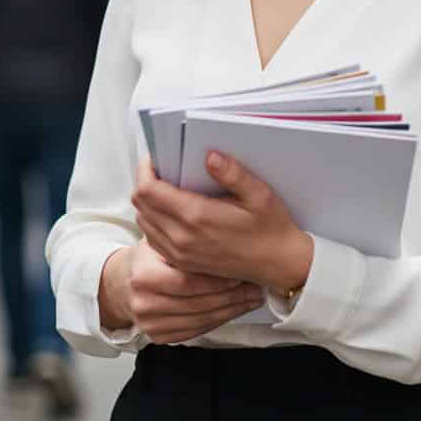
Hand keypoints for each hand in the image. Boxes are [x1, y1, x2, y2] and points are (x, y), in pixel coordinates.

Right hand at [98, 239, 264, 344]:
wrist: (124, 283)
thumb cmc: (150, 256)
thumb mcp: (160, 240)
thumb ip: (181, 237)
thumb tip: (220, 225)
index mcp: (144, 275)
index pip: (188, 282)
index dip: (217, 279)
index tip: (241, 272)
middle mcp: (144, 304)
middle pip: (198, 303)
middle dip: (231, 296)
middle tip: (255, 286)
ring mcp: (150, 324)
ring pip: (201, 320)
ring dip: (231, 310)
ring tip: (252, 297)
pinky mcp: (159, 337)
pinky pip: (196, 331)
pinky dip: (220, 321)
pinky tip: (236, 309)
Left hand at [132, 153, 313, 293]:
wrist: (279, 264)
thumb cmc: (271, 228)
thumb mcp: (259, 194)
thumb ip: (233, 174)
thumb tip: (210, 156)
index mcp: (197, 217)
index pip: (148, 190)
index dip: (145, 169)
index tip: (155, 158)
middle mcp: (182, 238)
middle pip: (140, 205)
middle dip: (145, 182)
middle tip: (162, 168)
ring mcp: (180, 254)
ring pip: (143, 221)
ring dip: (148, 203)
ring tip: (167, 188)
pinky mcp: (182, 263)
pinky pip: (153, 239)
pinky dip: (154, 221)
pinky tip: (172, 211)